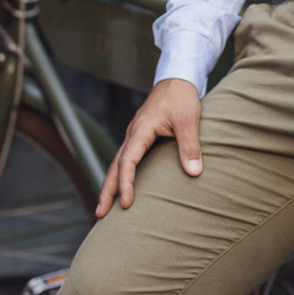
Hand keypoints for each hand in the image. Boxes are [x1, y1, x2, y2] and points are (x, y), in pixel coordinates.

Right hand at [96, 77, 201, 215]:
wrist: (177, 79)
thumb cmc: (181, 97)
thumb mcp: (188, 120)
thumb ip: (190, 145)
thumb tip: (194, 173)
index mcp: (141, 130)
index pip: (127, 161)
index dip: (126, 183)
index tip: (126, 202)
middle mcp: (133, 134)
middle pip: (115, 166)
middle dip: (107, 191)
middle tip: (100, 215)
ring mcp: (134, 135)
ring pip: (117, 163)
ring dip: (110, 184)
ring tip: (104, 207)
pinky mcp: (140, 137)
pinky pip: (125, 159)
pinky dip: (120, 174)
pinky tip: (121, 186)